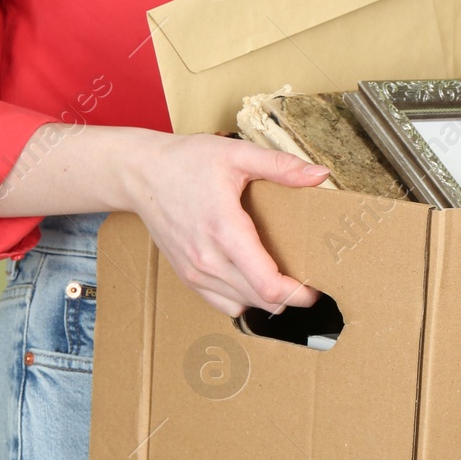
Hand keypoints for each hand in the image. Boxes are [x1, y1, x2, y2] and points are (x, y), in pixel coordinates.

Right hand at [129, 134, 326, 317]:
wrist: (140, 174)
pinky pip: (223, 304)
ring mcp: (195, 271)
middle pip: (261, 300)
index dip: (299, 293)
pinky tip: (254, 281)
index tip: (317, 287)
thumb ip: (280, 166)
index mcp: (225, 230)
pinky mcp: (187, 276)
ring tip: (285, 280)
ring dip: (268, 300)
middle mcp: (208, 259)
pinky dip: (244, 299)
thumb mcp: (236, 154)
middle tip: (309, 281)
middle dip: (291, 297)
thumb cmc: (186, 161)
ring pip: (243, 305)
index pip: (268, 284)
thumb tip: (320, 175)